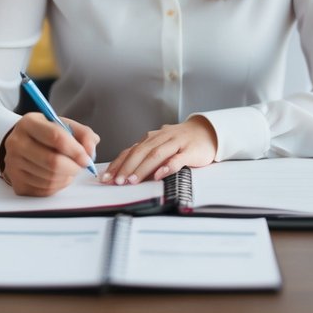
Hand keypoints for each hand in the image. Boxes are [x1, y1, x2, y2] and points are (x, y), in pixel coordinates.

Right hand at [0, 112, 98, 196]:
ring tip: (69, 169)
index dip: (76, 150)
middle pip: (53, 162)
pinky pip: (45, 190)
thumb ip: (83, 134)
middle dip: (74, 167)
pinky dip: (58, 185)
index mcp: (29, 123)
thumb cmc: (46, 135)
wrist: (22, 144)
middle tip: (81, 166)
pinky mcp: (17, 182)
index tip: (87, 158)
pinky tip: (59, 176)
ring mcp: (13, 164)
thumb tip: (90, 151)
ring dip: (67, 177)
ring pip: (50, 178)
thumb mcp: (64, 125)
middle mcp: (16, 143)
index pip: (55, 137)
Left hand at [101, 117, 217, 184]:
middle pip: (140, 152)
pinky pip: (178, 158)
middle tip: (117, 181)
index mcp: (151, 139)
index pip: (130, 151)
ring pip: (156, 154)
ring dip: (142, 168)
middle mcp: (161, 138)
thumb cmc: (180, 142)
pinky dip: (168, 166)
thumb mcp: (160, 147)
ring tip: (132, 180)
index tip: (107, 177)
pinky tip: (160, 175)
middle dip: (127, 167)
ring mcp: (175, 143)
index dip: (118, 164)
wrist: (206, 132)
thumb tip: (124, 173)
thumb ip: (145, 157)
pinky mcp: (190, 150)